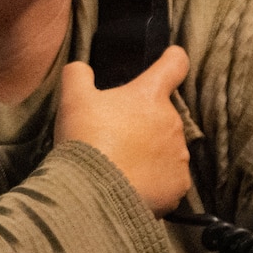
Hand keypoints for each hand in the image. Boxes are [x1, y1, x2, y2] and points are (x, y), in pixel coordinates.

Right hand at [55, 46, 192, 215]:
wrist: (94, 192)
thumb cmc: (87, 139)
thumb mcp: (73, 99)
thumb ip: (78, 75)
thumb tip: (81, 68)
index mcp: (150, 95)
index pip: (175, 64)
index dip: (172, 60)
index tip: (169, 60)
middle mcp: (172, 121)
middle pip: (163, 114)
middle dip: (144, 122)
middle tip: (116, 136)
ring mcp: (179, 155)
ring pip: (167, 148)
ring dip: (150, 153)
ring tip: (121, 166)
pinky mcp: (179, 184)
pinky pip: (170, 178)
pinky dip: (155, 181)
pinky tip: (133, 185)